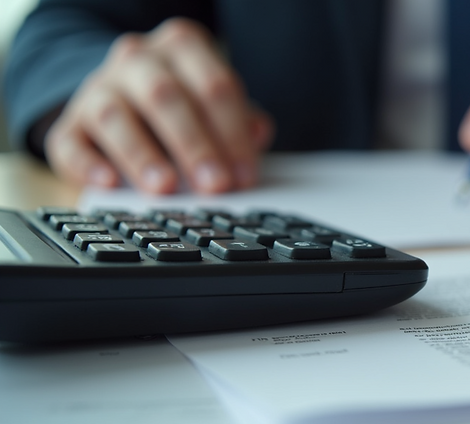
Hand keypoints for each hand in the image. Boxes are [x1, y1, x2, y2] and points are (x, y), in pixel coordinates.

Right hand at [45, 18, 272, 193]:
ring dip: (142, 154)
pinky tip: (110, 182)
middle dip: (194, 144)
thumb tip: (258, 134)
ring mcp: (97, 88)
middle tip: (214, 184)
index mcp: (182, 47)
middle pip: (165, 96)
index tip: (244, 175)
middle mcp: (137, 59)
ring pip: (115, 116)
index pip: (214, 85)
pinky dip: (89, 164)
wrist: (121, 94)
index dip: (233, 133)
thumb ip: (241, 118)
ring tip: (165, 187)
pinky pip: (70, 141)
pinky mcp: (69, 123)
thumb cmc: (183, 102)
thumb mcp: (215, 101)